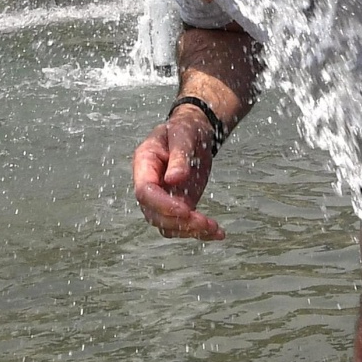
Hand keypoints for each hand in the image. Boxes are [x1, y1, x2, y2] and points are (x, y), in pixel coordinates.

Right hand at [132, 108, 223, 239]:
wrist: (195, 133)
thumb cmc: (185, 129)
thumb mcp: (183, 135)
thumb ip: (179, 156)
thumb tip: (173, 179)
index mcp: (144, 164)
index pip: (145, 192)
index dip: (162, 205)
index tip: (186, 210)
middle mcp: (149, 184)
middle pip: (154, 214)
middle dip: (179, 222)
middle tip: (205, 222)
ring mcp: (163, 197)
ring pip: (167, 225)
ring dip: (190, 231)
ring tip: (215, 229)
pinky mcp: (178, 204)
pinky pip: (182, 225)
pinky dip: (199, 232)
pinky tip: (217, 233)